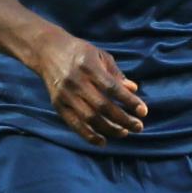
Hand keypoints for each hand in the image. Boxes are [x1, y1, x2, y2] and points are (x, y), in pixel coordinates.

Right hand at [34, 28, 147, 146]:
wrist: (48, 51)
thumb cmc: (79, 52)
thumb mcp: (100, 55)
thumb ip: (116, 73)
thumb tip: (134, 89)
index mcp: (89, 67)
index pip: (112, 88)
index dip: (129, 101)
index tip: (144, 111)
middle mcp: (77, 82)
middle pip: (102, 106)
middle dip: (123, 119)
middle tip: (139, 127)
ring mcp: (66, 95)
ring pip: (89, 118)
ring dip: (109, 129)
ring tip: (125, 133)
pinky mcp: (58, 105)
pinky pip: (74, 124)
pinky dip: (89, 135)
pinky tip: (103, 141)